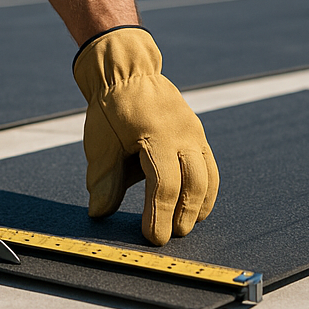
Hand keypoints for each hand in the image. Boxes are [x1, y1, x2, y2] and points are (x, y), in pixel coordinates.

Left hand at [72, 26, 218, 245]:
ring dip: (198, 206)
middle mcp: (182, 135)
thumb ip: (103, 179)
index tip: (151, 237)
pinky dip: (206, 190)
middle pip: (192, 185)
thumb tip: (99, 212)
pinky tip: (197, 207)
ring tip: (185, 226)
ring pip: (207, 177)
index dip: (158, 215)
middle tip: (170, 236)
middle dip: (182, 215)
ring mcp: (194, 133)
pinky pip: (209, 166)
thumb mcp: (101, 142)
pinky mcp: (198, 133)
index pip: (163, 186)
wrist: (127, 71)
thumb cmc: (111, 108)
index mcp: (156, 136)